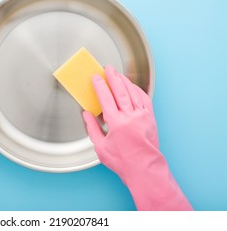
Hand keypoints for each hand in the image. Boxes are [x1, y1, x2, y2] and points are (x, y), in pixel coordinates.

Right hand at [83, 66, 191, 209]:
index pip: (106, 98)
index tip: (95, 77)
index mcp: (116, 123)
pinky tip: (132, 86)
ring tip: (118, 74)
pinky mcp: (150, 118)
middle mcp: (130, 117)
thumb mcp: (100, 147)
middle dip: (113, 77)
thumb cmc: (122, 161)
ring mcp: (142, 116)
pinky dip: (137, 90)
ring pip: (133, 92)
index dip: (99, 86)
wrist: (144, 168)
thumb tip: (86, 114)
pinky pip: (144, 99)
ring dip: (124, 81)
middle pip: (120, 91)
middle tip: (108, 68)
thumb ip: (92, 128)